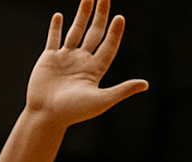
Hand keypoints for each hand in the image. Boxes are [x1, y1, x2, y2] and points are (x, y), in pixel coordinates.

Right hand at [25, 0, 147, 126]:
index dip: (115, 32)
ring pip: (75, 31)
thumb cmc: (73, 112)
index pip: (108, 46)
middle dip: (100, 15)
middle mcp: (82, 61)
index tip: (119, 17)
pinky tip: (59, 15)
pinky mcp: (48, 59)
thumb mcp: (102, 100)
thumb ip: (122, 90)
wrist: (46, 116)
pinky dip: (55, 27)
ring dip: (81, 14)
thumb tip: (146, 84)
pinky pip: (53, 39)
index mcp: (95, 70)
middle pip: (94, 33)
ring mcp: (65, 59)